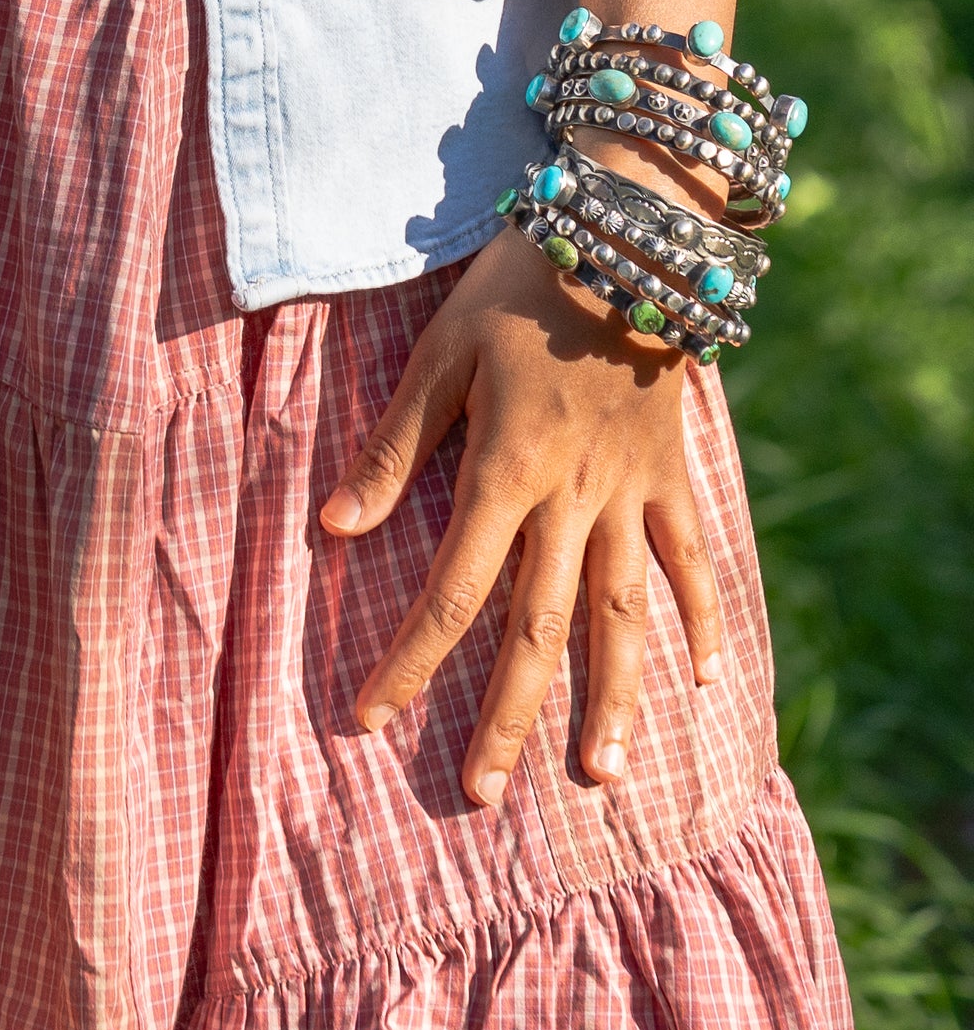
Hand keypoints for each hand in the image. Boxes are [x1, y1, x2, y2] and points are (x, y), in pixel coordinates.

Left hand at [319, 225, 722, 806]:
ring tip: (596, 776)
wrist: (619, 236)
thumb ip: (391, 450)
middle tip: (478, 793)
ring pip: (623, 615)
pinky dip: (698, 619)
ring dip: (609, 698)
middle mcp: (574, 497)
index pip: (449, 591)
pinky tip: (698, 680)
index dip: (408, 661)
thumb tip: (331, 529)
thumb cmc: (511, 291)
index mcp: (507, 470)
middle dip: (504, 714)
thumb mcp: (437, 357)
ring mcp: (633, 491)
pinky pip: (692, 561)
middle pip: (537, 627)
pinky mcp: (673, 472)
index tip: (370, 718)